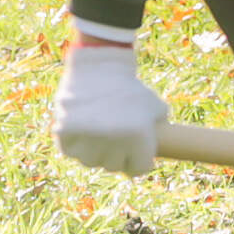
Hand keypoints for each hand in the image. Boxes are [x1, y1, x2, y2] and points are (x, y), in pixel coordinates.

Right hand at [53, 24, 167, 173]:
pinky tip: (81, 134)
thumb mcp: (153, 105)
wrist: (99, 65)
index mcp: (138, 138)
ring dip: (94, 153)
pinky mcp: (66, 131)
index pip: (138, 169)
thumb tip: (168, 144)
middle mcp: (113, 141)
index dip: (137, 162)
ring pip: (91, 161)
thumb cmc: (129, 86)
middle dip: (116, 156)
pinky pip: (70, 150)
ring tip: (96, 138)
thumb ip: (160, 128)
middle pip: (113, 166)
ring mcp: (88, 138)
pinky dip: (74, 145)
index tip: (133, 155)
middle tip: (114, 141)